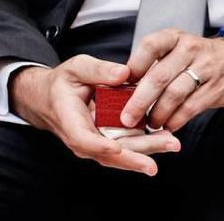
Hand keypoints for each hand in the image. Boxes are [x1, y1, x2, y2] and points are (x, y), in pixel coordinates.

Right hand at [9, 56, 181, 175]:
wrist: (51, 98)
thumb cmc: (64, 82)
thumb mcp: (76, 68)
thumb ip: (98, 70)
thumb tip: (124, 73)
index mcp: (69, 120)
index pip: (83, 138)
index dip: (99, 146)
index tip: (117, 149)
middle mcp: (82, 139)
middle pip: (110, 153)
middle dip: (138, 154)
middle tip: (168, 146)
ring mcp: (95, 144)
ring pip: (121, 154)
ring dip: (148, 151)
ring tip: (173, 144)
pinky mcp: (107, 142)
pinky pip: (127, 148)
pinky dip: (146, 146)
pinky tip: (166, 140)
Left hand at [120, 22, 223, 131]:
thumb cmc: (200, 58)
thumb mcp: (179, 50)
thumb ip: (155, 65)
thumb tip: (124, 90)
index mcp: (176, 38)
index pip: (150, 46)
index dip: (133, 67)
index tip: (121, 85)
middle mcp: (190, 49)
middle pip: (159, 76)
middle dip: (139, 101)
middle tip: (127, 118)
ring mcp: (206, 68)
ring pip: (174, 94)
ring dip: (158, 114)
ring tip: (150, 124)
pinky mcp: (216, 88)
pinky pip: (190, 107)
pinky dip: (176, 120)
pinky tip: (168, 126)